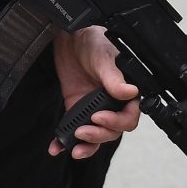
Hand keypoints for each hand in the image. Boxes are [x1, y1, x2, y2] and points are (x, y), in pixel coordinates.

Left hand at [49, 26, 140, 159]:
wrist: (70, 38)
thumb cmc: (94, 42)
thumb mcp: (103, 57)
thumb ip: (114, 77)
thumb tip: (129, 92)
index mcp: (126, 93)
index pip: (129, 117)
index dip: (116, 122)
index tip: (98, 117)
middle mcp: (113, 104)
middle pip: (112, 131)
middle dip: (98, 135)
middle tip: (82, 131)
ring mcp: (95, 109)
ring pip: (96, 136)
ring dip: (86, 146)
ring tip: (73, 149)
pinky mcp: (77, 110)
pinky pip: (75, 130)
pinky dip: (66, 141)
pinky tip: (57, 147)